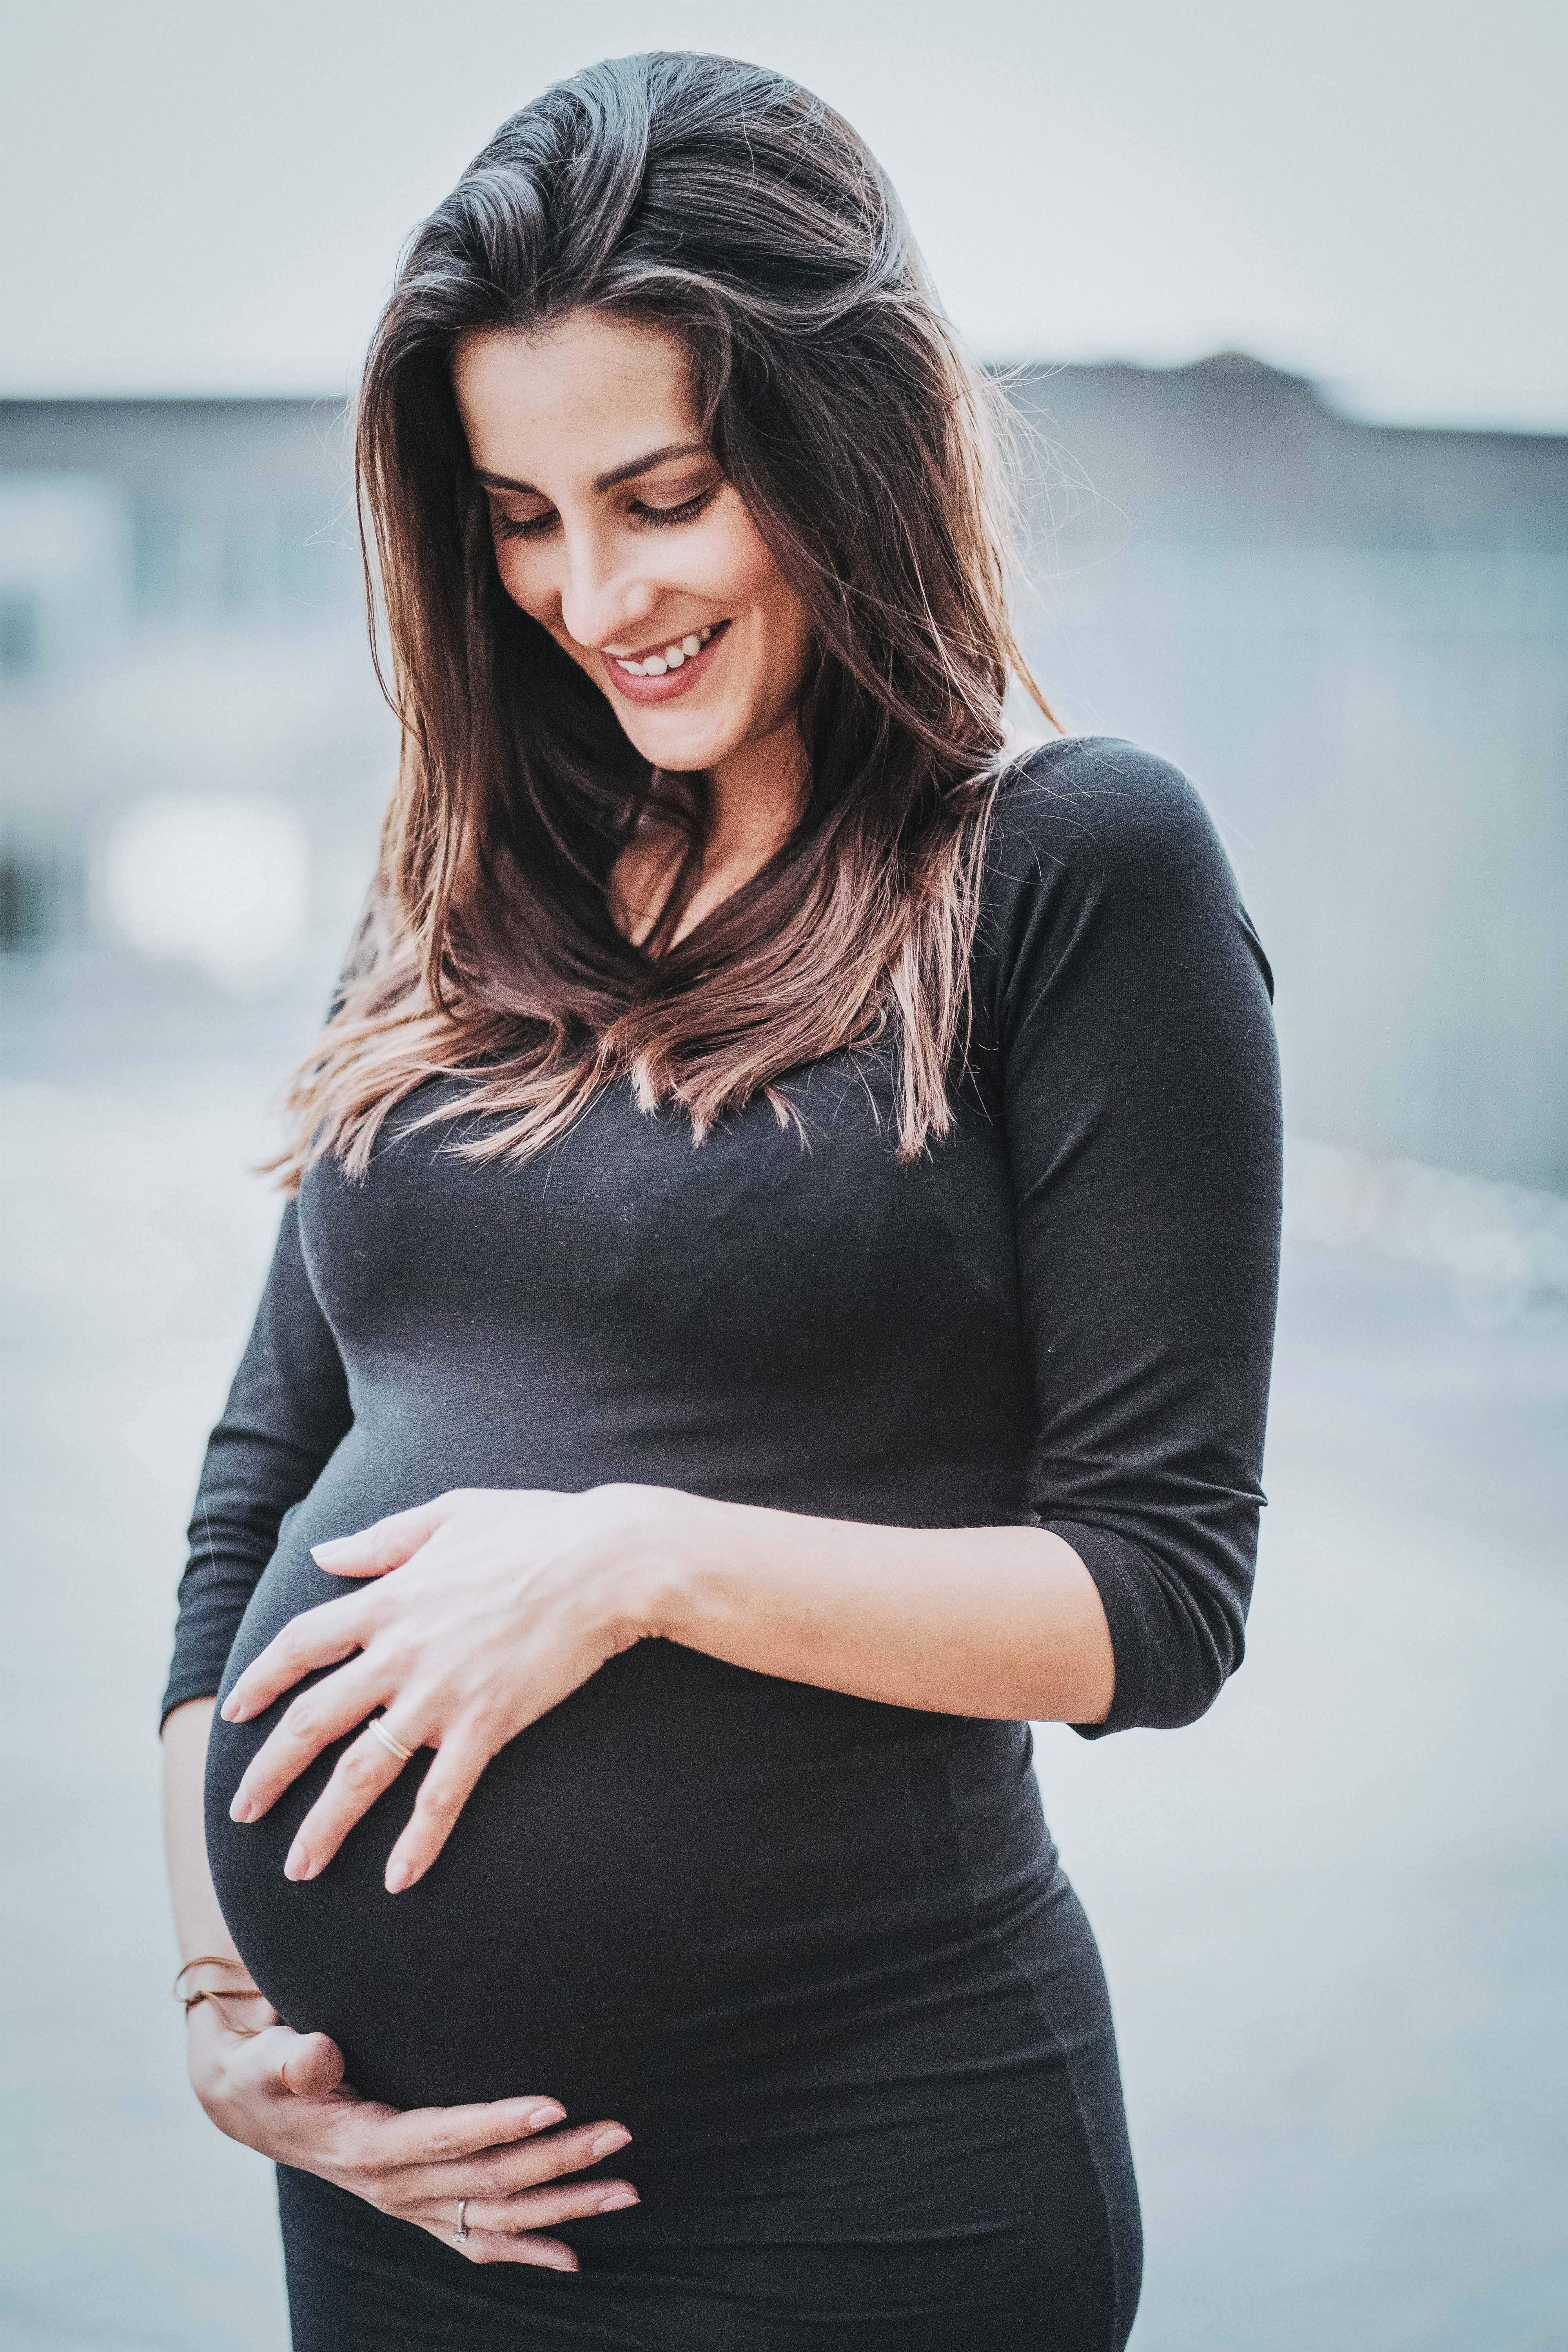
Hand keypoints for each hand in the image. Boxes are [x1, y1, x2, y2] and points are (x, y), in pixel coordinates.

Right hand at [185, 1995, 636, 2269]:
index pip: (442, 2137)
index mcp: (365, 2145)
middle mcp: (393, 2186)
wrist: (260, 2113)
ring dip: (563, 2205)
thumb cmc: (269, 2075)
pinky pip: (479, 2241)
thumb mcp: (267, 2060)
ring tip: (625, 2188)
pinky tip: (574, 2257)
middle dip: (558, 2160)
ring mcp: (410, 2205)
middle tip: (618, 2133)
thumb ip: (293, 2059)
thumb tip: (317, 2054)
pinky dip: (528, 2251)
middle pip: (487, 2180)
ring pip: (498, 2214)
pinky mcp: (420, 2211)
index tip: (552, 2106)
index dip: (496, 2124)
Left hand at [220, 1484, 676, 1891]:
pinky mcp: (486, 1724)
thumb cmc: (535, 1528)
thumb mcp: (448, 1515)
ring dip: (322, 1825)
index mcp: (388, 1600)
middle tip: (239, 1812)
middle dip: (268, 1772)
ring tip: (298, 1868)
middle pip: (312, 1721)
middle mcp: (400, 1653)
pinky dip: (418, 1841)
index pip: (299, 1645)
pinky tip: (398, 1881)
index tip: (235, 1712)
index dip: (260, 1680)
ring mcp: (440, 1694)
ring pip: (361, 1772)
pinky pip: (441, 1796)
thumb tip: (322, 1554)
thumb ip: (381, 1540)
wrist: (605, 1561)